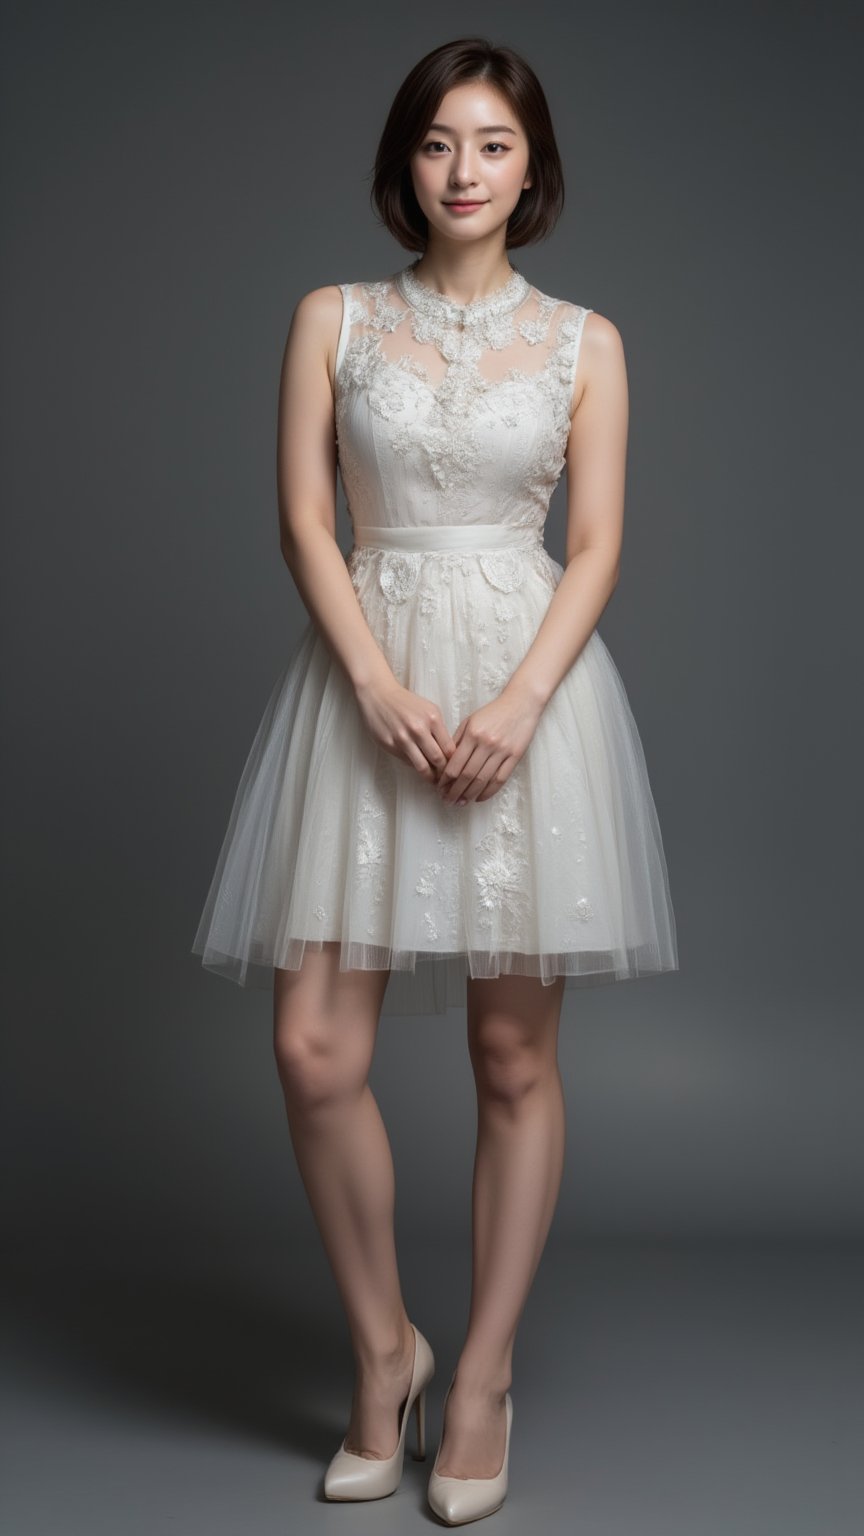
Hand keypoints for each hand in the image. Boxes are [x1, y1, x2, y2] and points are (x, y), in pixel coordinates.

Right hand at [355, 677, 455, 785]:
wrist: (378, 695)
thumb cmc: (406, 702)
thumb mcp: (429, 709)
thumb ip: (439, 730)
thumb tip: (448, 754)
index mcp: (433, 718)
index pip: (449, 749)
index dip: (454, 762)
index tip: (454, 769)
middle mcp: (418, 729)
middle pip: (438, 760)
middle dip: (443, 773)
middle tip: (446, 779)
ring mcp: (402, 738)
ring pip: (421, 766)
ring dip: (429, 777)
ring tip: (433, 780)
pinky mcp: (389, 744)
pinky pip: (406, 761)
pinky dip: (414, 766)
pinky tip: (418, 766)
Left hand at [435, 682, 543, 804]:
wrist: (521, 704)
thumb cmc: (493, 712)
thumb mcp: (470, 721)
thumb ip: (458, 740)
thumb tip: (446, 763)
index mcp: (473, 735)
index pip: (455, 764)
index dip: (446, 780)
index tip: (440, 788)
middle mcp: (486, 744)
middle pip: (467, 775)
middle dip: (455, 791)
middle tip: (447, 800)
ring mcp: (502, 752)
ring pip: (482, 780)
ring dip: (470, 794)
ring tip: (461, 803)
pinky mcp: (514, 757)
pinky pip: (500, 779)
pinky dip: (488, 792)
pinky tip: (479, 798)